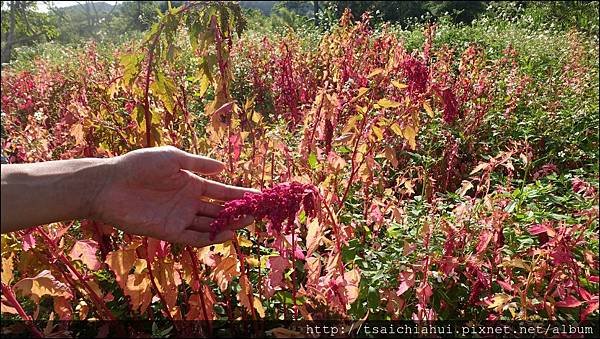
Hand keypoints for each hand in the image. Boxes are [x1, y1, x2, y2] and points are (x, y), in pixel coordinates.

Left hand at [91, 146, 255, 246]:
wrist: (109, 184)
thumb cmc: (139, 165)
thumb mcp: (173, 157)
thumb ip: (198, 163)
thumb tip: (223, 168)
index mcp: (191, 183)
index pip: (221, 191)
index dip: (239, 194)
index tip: (257, 196)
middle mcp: (188, 202)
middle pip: (219, 210)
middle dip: (238, 212)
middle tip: (257, 214)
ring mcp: (179, 217)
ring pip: (209, 225)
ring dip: (228, 225)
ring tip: (246, 224)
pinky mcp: (168, 231)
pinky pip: (193, 237)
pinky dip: (209, 238)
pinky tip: (225, 234)